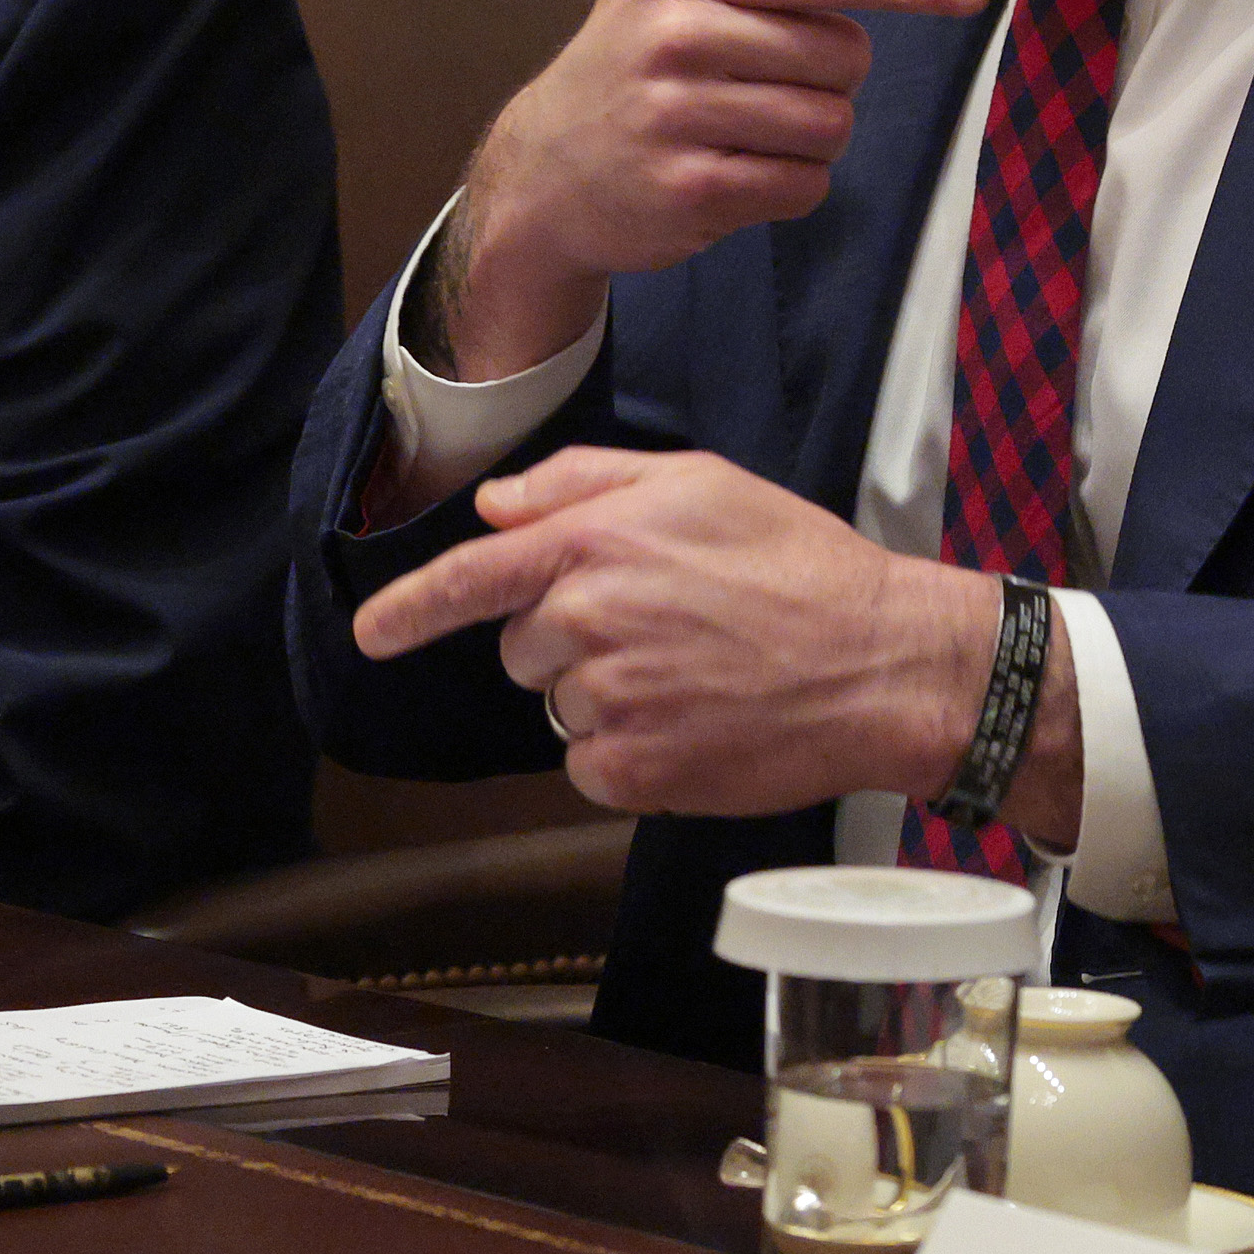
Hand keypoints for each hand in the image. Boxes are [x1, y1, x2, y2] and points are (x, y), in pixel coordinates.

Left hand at [348, 446, 1076, 836]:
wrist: (881, 662)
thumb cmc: (799, 566)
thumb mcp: (697, 483)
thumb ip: (581, 483)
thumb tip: (497, 505)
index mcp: (592, 545)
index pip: (470, 578)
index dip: (409, 610)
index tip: (372, 634)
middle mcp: (586, 621)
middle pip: (523, 647)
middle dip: (572, 641)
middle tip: (666, 628)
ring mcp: (608, 700)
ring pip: (561, 707)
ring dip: (609, 697)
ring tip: (696, 673)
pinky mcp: (635, 770)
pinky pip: (593, 767)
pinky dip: (632, 754)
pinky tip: (697, 722)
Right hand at [438, 0, 987, 380]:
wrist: (546, 170)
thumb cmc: (634, 51)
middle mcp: (676, 36)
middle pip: (843, 57)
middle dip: (831, 75)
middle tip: (766, 79)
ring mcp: (677, 118)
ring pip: (828, 127)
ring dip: (812, 136)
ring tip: (747, 128)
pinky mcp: (686, 191)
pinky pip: (801, 188)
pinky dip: (789, 187)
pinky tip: (736, 172)